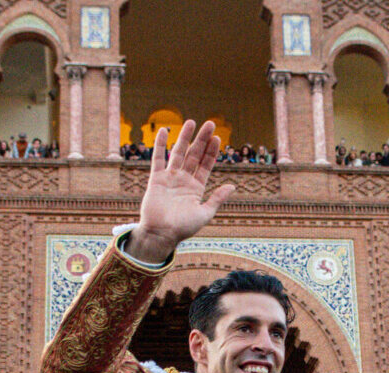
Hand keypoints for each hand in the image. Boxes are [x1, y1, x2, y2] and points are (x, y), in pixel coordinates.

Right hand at [125, 120, 235, 261]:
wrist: (162, 234)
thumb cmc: (183, 228)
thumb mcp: (205, 213)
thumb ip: (217, 198)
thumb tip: (232, 186)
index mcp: (196, 188)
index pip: (205, 165)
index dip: (211, 152)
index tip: (217, 138)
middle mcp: (183, 180)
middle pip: (194, 155)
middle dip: (201, 140)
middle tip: (209, 123)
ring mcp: (170, 178)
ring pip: (178, 153)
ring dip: (184, 138)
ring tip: (191, 122)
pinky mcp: (156, 179)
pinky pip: (158, 159)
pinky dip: (160, 145)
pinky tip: (164, 131)